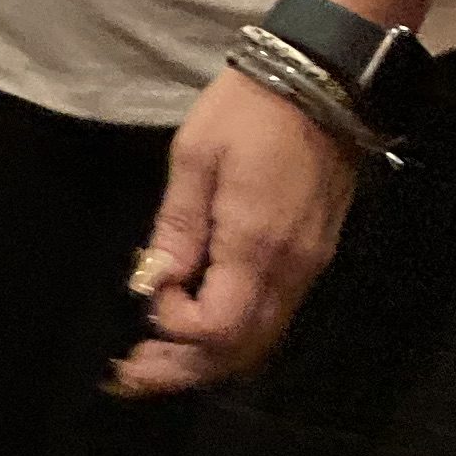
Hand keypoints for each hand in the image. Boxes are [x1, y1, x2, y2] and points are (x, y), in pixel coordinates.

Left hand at [111, 68, 362, 398]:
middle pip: (240, 351)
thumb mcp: (194, 157)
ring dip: (208, 360)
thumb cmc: (249, 110)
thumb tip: (153, 283)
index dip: (174, 329)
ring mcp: (309, 266)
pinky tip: (200, 324)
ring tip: (157, 359)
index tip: (147, 297)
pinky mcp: (315, 256)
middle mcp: (290, 268)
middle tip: (131, 376)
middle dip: (183, 369)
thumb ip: (177, 227)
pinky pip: (274, 317)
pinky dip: (235, 335)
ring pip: (260, 341)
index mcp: (256, 244)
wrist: (324, 80)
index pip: (216, 329)